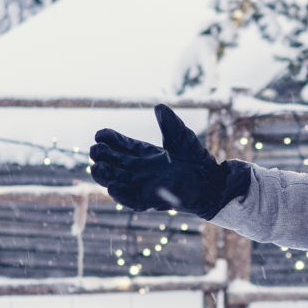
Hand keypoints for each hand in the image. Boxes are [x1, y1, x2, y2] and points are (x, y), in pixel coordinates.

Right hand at [88, 105, 249, 218]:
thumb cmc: (196, 157)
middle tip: (95, 150)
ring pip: (117, 181)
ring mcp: (144, 185)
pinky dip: (122, 195)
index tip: (99, 133)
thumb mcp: (181, 136)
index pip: (121, 146)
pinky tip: (112, 187)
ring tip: (96, 168)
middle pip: (114, 163)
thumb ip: (169, 124)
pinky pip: (132, 199)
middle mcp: (140, 169)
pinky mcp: (151, 200)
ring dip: (105, 176)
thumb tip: (159, 107)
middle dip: (102, 157)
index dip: (110, 139)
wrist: (211, 179)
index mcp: (144, 154)